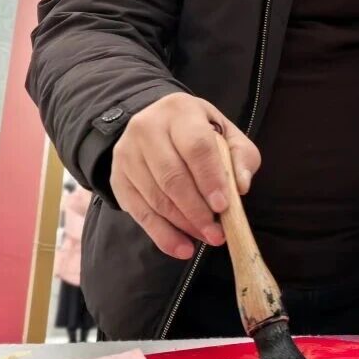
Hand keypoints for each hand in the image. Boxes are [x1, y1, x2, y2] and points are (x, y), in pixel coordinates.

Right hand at [110, 92, 260, 259]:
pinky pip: (140, 212)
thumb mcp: (226, 134)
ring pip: (156, 197)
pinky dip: (162, 235)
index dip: (210, 178)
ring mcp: (127, 154)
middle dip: (196, 211)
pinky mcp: (118, 178)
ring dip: (183, 225)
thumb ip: (241, 157)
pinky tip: (182, 248)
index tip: (223, 206)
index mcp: (179, 111)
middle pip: (172, 176)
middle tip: (217, 234)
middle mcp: (147, 128)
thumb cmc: (199, 132)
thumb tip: (240, 186)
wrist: (156, 123)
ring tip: (206, 239)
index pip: (196, 146)